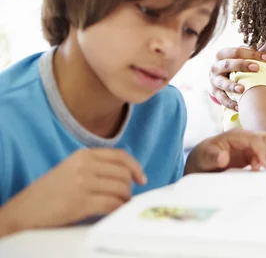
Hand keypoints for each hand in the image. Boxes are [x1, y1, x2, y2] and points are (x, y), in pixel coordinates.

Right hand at [0, 149, 145, 236]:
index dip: (135, 168)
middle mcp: (84, 165)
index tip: (142, 179)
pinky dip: (118, 208)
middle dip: (129, 188)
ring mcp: (82, 182)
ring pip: (120, 188)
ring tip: (119, 205)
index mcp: (83, 155)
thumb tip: (127, 175)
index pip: (120, 156)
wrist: (24, 211)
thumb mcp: (72, 170)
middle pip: (123, 174)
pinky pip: (111, 203)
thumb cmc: (50, 194)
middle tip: (126, 198)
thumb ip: (95, 167)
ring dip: (124, 199)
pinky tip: (114, 212)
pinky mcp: (80, 202)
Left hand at [190, 129, 265, 172]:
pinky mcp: (254, 157)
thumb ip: (212, 157)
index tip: (265, 166)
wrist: (202, 161)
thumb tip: (223, 158)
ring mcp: (252, 148)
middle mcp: (248, 139)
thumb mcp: (204, 157)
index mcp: (237, 136)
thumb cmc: (203, 156)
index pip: (256, 139)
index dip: (262, 151)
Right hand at [208, 47, 265, 110]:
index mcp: (221, 55)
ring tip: (242, 89)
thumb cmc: (232, 66)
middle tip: (257, 68)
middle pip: (227, 64)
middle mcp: (215, 67)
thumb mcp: (237, 58)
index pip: (236, 52)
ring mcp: (213, 80)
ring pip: (222, 83)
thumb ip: (248, 54)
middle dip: (242, 65)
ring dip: (232, 86)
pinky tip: (239, 106)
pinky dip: (230, 103)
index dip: (251, 54)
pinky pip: (221, 99)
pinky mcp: (214, 92)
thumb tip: (264, 56)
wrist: (216, 78)